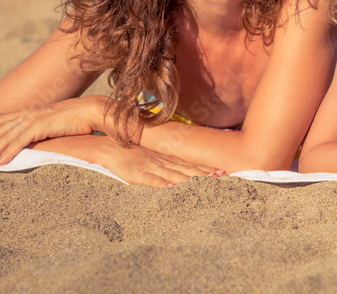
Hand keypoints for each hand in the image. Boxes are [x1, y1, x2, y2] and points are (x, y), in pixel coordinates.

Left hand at [0, 96, 105, 165]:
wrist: (91, 111)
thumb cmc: (77, 118)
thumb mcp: (54, 122)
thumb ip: (42, 129)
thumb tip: (35, 138)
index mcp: (31, 113)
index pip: (1, 120)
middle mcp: (28, 114)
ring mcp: (34, 120)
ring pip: (5, 136)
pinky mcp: (41, 127)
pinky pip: (20, 142)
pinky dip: (8, 152)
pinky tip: (0, 162)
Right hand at [97, 140, 223, 187]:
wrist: (112, 148)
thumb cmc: (135, 154)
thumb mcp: (155, 157)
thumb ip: (169, 164)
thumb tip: (183, 172)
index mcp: (169, 160)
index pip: (192, 166)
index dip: (207, 170)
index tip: (224, 172)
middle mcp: (165, 163)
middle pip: (189, 170)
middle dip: (206, 175)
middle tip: (223, 176)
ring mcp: (153, 168)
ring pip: (175, 175)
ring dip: (190, 180)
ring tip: (206, 182)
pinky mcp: (139, 175)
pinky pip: (152, 180)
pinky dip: (161, 184)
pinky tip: (171, 188)